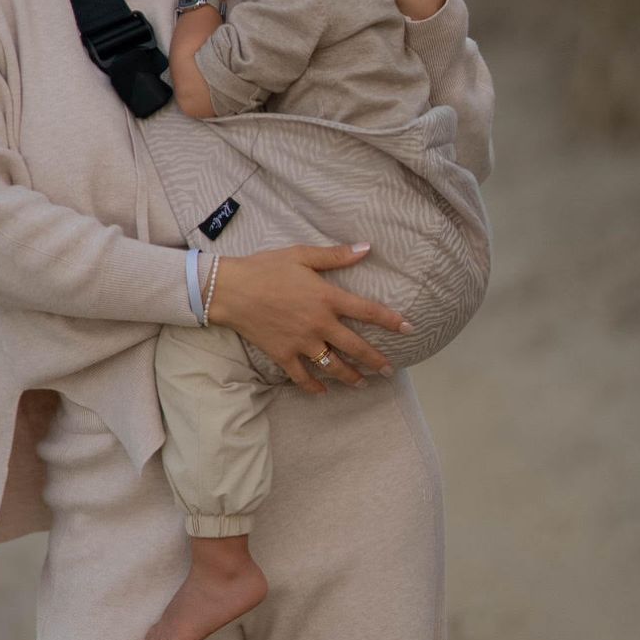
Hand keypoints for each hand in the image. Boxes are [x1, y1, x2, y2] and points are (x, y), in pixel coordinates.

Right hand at [206, 243, 413, 393]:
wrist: (230, 289)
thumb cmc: (265, 267)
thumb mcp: (301, 255)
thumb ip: (335, 255)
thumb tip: (367, 248)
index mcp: (326, 298)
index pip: (368, 311)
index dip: (391, 320)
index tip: (409, 329)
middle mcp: (319, 324)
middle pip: (356, 348)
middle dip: (377, 361)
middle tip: (390, 370)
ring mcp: (302, 343)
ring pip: (334, 367)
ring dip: (352, 377)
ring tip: (363, 383)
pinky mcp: (283, 355)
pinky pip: (302, 377)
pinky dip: (314, 387)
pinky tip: (323, 392)